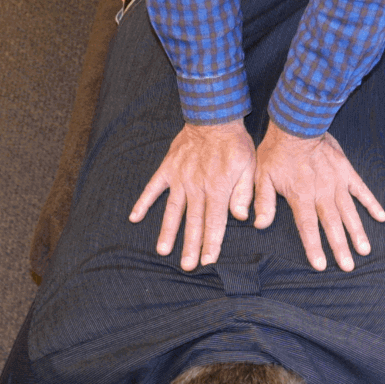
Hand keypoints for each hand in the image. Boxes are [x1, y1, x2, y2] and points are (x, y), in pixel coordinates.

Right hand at [129, 120, 255, 269]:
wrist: (214, 116)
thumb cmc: (235, 144)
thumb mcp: (249, 166)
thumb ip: (244, 193)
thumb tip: (240, 217)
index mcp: (218, 189)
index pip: (215, 223)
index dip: (211, 243)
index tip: (207, 261)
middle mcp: (197, 187)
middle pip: (193, 222)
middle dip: (190, 246)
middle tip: (187, 266)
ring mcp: (180, 178)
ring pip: (173, 210)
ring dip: (168, 231)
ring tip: (163, 251)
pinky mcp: (168, 168)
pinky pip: (153, 187)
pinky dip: (143, 202)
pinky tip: (134, 217)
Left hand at [253, 121, 384, 270]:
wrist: (296, 124)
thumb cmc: (276, 151)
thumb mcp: (262, 176)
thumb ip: (263, 202)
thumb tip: (259, 224)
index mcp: (301, 196)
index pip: (308, 227)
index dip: (314, 247)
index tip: (322, 265)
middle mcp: (321, 193)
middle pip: (332, 224)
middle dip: (340, 247)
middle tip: (349, 267)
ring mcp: (337, 182)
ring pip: (349, 211)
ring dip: (357, 231)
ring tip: (364, 250)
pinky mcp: (346, 171)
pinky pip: (361, 189)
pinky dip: (372, 203)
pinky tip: (381, 217)